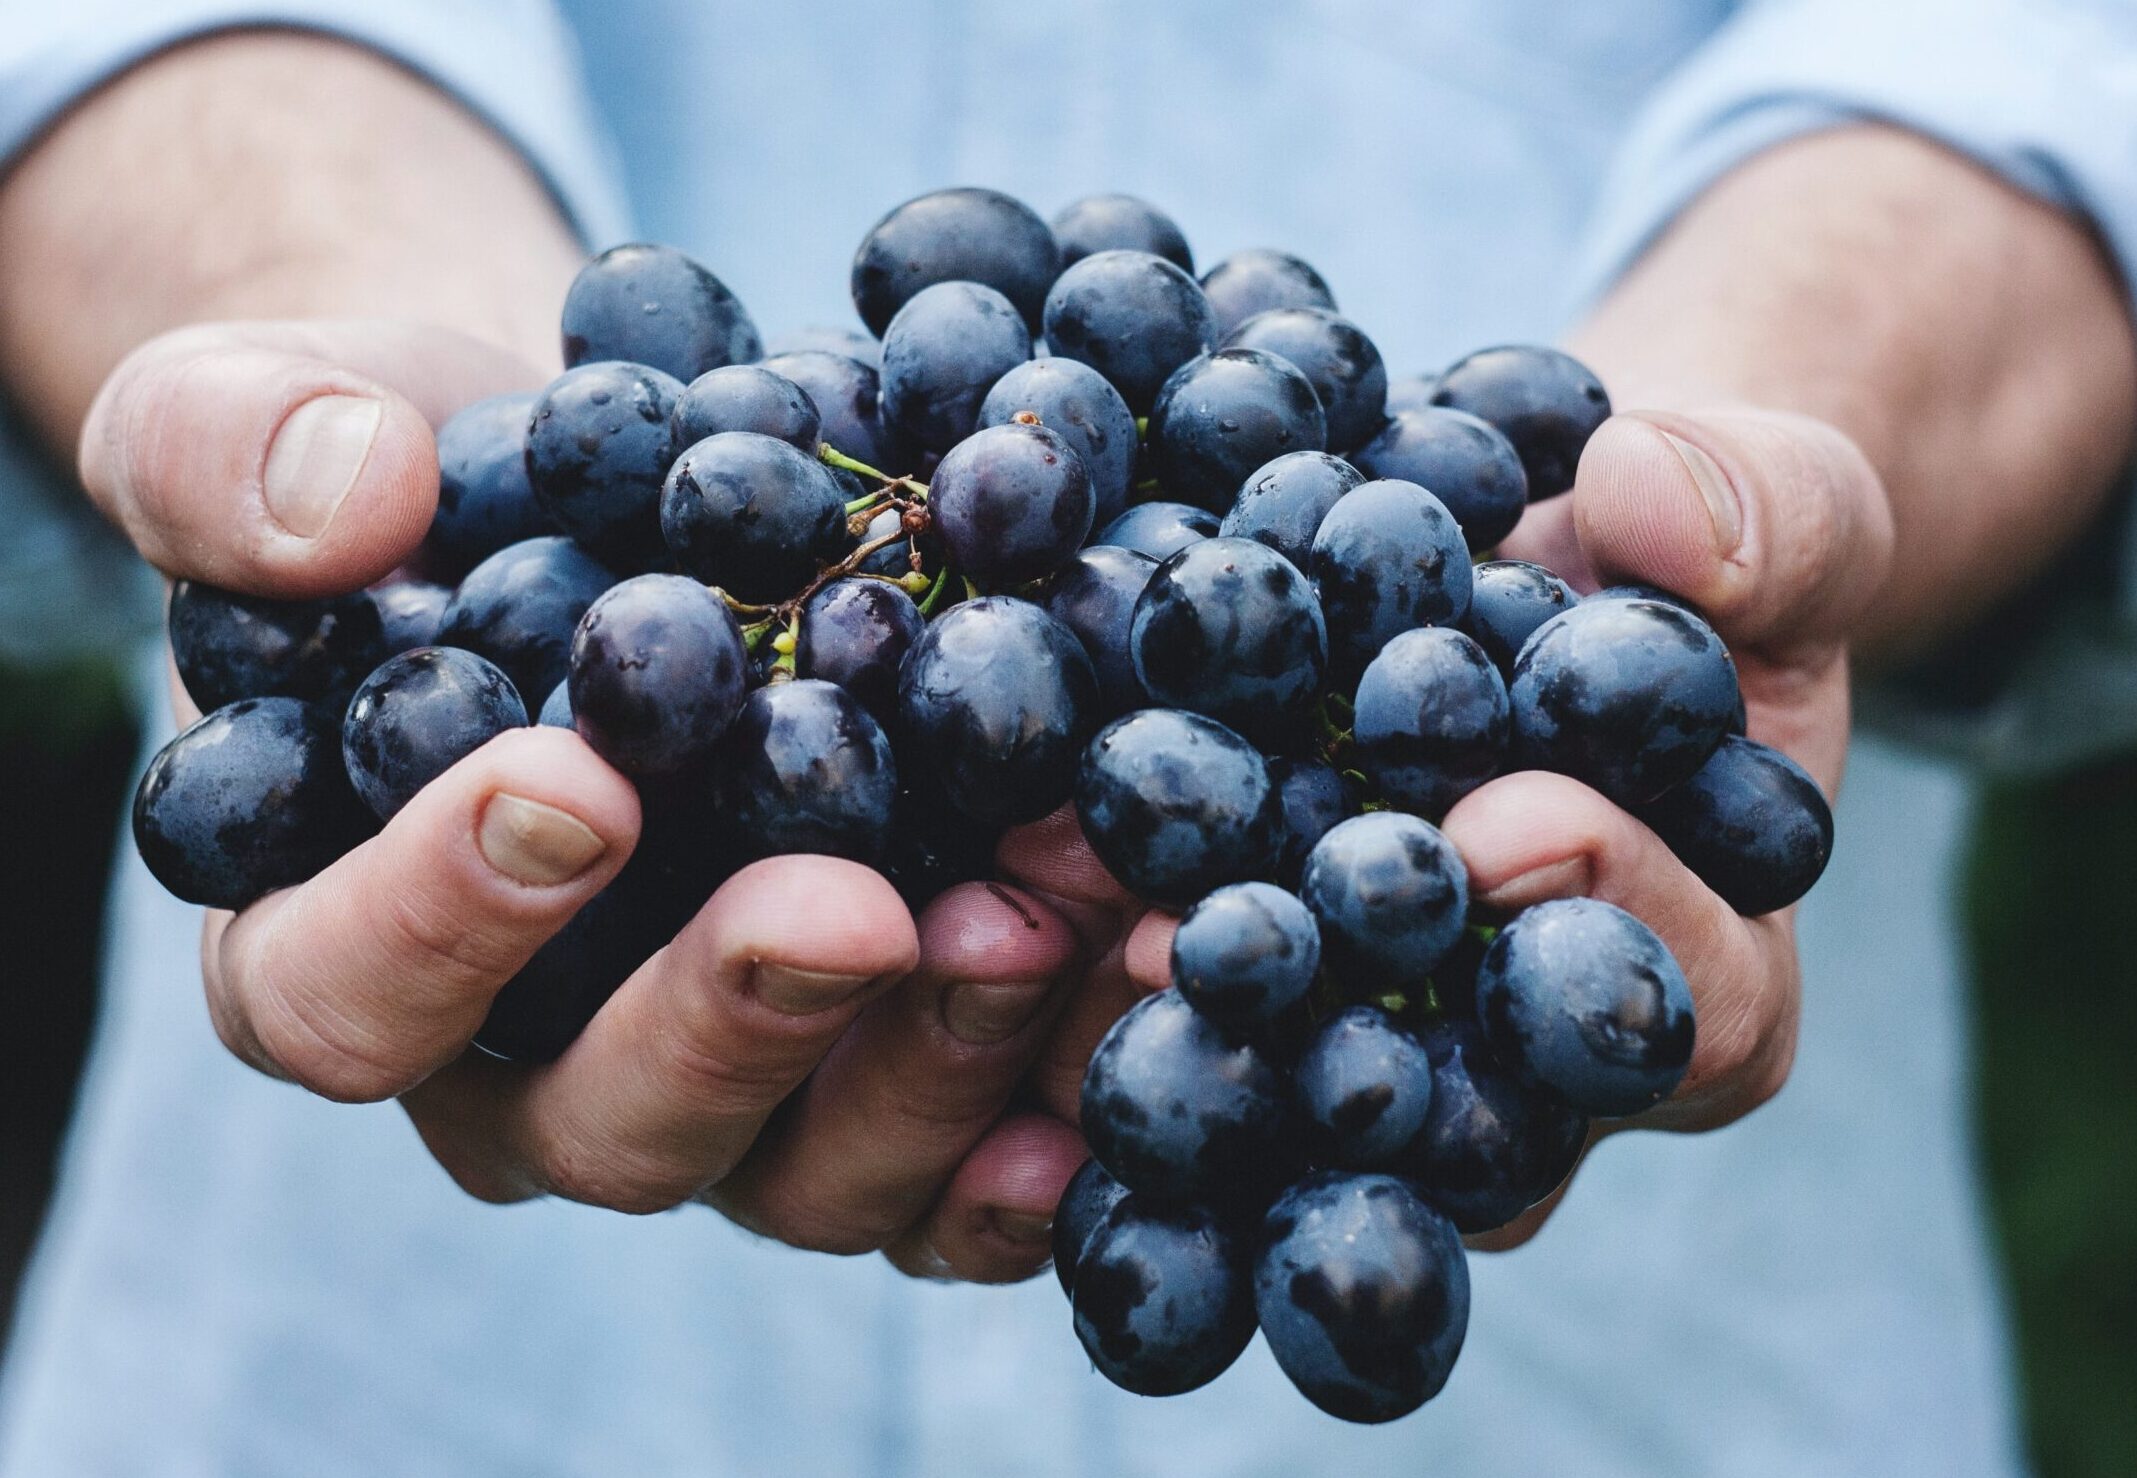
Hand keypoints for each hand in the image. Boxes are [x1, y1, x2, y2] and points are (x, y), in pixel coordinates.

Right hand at [88, 319, 1092, 1281]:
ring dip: (943, 1057)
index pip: (344, 995)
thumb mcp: (273, 416)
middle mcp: (531, 1067)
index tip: (574, 785)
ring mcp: (728, 1093)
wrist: (616, 500)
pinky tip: (1148, 1005)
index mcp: (341, 945)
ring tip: (1058, 916)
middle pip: (610, 1123)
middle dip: (740, 1017)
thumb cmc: (422, 479)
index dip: (440, 920)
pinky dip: (1059, 1101)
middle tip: (858, 906)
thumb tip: (342, 503)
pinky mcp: (878, 1076)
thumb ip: (234, 452)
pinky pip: (963, 1160)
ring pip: (813, 1165)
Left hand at [1007, 403, 1894, 1252]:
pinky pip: (1165, 1021)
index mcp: (1709, 980)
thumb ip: (1768, 517)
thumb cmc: (1686, 563)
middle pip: (1451, 1103)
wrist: (1545, 571)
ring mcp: (1377, 1049)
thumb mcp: (1777, 511)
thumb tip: (1659, 508)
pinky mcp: (1245, 1001)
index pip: (1691, 1007)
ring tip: (1042, 918)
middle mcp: (1531, 1069)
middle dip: (1326, 1015)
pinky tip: (965, 909)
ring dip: (1155, 1021)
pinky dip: (1064, 972)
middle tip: (1195, 937)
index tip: (1507, 824)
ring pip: (1278, 1095)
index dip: (1612, 919)